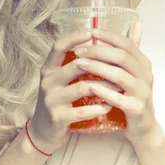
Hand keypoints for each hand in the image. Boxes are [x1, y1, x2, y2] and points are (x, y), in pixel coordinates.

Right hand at [27, 28, 113, 153]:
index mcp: (49, 68)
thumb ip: (80, 60)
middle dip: (101, 64)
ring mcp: (52, 99)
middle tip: (120, 64)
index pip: (58, 46)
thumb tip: (98, 33)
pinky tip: (109, 105)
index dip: (74, 37)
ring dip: (104, 86)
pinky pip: (82, 110)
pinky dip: (98, 107)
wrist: (44, 132)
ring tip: (120, 85)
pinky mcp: (58, 117)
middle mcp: (48, 81)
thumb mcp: (64, 78)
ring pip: (82, 87)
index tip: (92, 32)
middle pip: (76, 65)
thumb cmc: (61, 99)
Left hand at [73, 20, 159, 146]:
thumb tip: (136, 21)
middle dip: (99, 50)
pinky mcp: (137, 109)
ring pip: (119, 75)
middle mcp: (146, 76)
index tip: (91, 31)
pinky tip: (89, 86)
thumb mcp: (134, 72)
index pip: (127, 44)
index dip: (109, 36)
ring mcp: (143, 93)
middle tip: (80, 49)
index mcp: (144, 64)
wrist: (143, 129)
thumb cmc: (132, 97)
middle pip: (122, 57)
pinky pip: (118, 98)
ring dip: (98, 68)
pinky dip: (103, 91)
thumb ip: (132, 48)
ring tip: (79, 64)